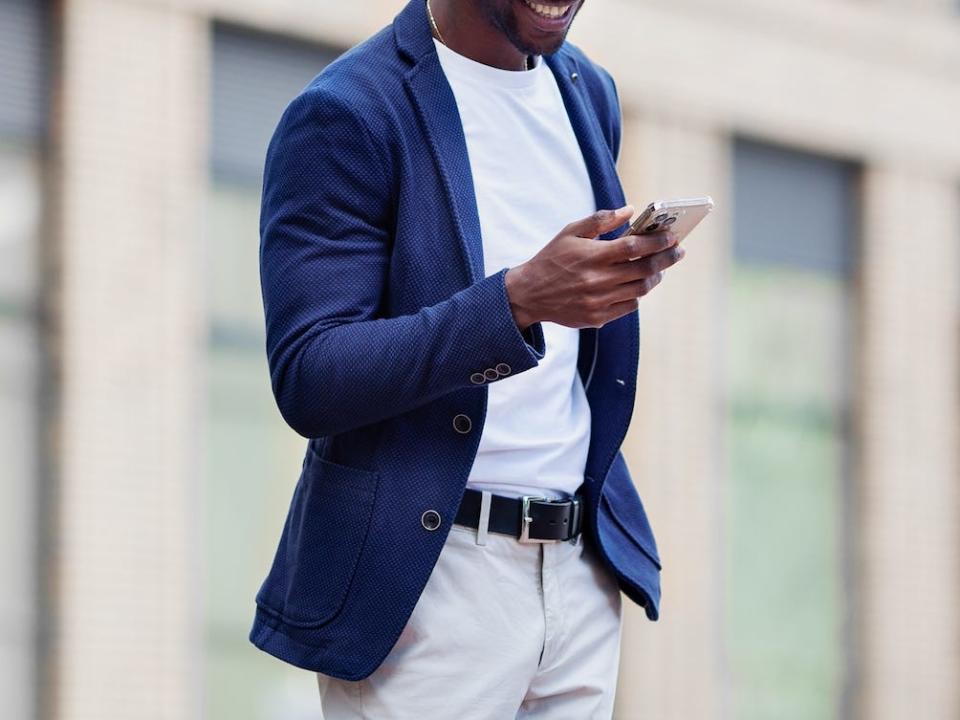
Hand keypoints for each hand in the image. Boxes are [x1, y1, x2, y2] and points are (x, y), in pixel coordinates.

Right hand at [504, 205, 684, 329]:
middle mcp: (597, 281)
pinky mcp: (598, 317)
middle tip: (678, 252)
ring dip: (655, 277)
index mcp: (592, 256)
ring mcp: (599, 302)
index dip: (657, 242)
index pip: (634, 247)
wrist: (529, 294)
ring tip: (659, 268)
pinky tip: (636, 284)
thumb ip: (600, 220)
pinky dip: (637, 294)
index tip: (672, 237)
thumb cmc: (552, 259)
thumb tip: (629, 210)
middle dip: (666, 259)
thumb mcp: (570, 232)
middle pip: (644, 270)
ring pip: (640, 289)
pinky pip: (629, 306)